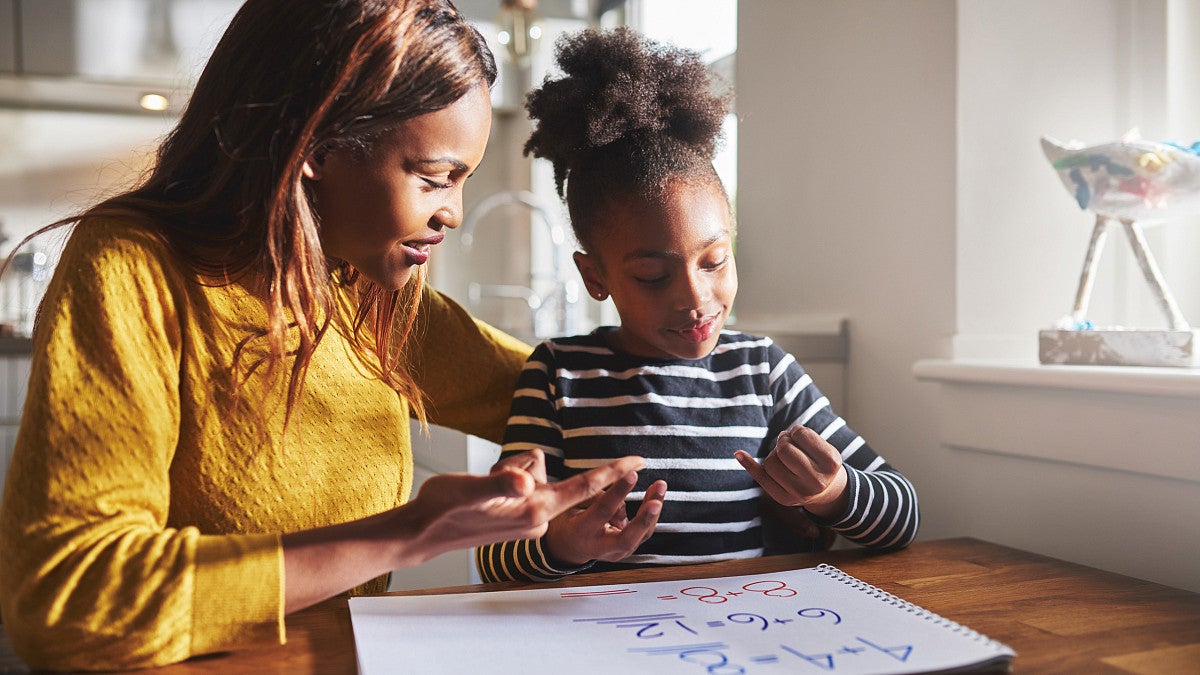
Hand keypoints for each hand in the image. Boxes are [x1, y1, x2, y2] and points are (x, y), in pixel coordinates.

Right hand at [399, 450, 647, 564]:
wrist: (422, 533)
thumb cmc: (444, 510)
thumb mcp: (472, 489)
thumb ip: (501, 484)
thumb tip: (526, 480)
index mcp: (535, 511)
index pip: (582, 487)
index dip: (612, 472)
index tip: (640, 459)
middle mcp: (537, 518)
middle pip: (548, 474)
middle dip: (523, 467)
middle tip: (491, 479)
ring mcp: (528, 520)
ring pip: (532, 476)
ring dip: (508, 473)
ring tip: (480, 490)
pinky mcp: (516, 518)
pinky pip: (522, 484)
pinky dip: (504, 481)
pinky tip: (480, 496)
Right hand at [544, 476, 666, 566]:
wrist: (569, 546)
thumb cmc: (571, 519)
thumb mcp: (573, 504)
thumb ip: (596, 498)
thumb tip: (623, 497)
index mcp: (582, 532)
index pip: (603, 511)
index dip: (618, 492)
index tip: (632, 474)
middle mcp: (600, 548)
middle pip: (627, 539)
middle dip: (643, 519)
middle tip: (656, 502)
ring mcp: (616, 553)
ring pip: (641, 535)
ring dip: (654, 511)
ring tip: (660, 486)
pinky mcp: (627, 550)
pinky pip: (644, 533)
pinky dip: (652, 514)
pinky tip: (656, 495)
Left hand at [734, 424, 848, 518]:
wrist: (827, 491)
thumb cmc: (820, 462)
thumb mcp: (822, 447)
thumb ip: (801, 438)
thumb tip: (771, 441)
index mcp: (831, 462)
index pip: (800, 434)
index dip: (795, 431)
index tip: (799, 436)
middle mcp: (817, 481)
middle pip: (784, 449)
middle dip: (782, 441)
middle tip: (788, 444)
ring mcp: (800, 493)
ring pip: (770, 462)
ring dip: (774, 454)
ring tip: (786, 458)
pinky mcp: (785, 499)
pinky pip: (761, 478)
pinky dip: (749, 464)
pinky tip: (739, 454)